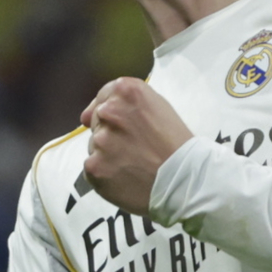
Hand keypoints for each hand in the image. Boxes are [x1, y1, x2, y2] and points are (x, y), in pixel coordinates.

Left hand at [79, 77, 187, 214]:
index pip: (103, 96)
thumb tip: (86, 117)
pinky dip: (105, 173)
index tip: (123, 126)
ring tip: (132, 163)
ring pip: (94, 145)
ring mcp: (100, 141)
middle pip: (98, 121)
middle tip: (135, 148)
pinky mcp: (94, 166)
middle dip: (111, 133)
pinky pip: (92, 167)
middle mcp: (109, 112)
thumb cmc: (175, 143)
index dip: (113, 113)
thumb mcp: (157, 106)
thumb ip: (124, 104)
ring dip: (108, 154)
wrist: (185, 180)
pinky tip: (125, 175)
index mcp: (126, 92)